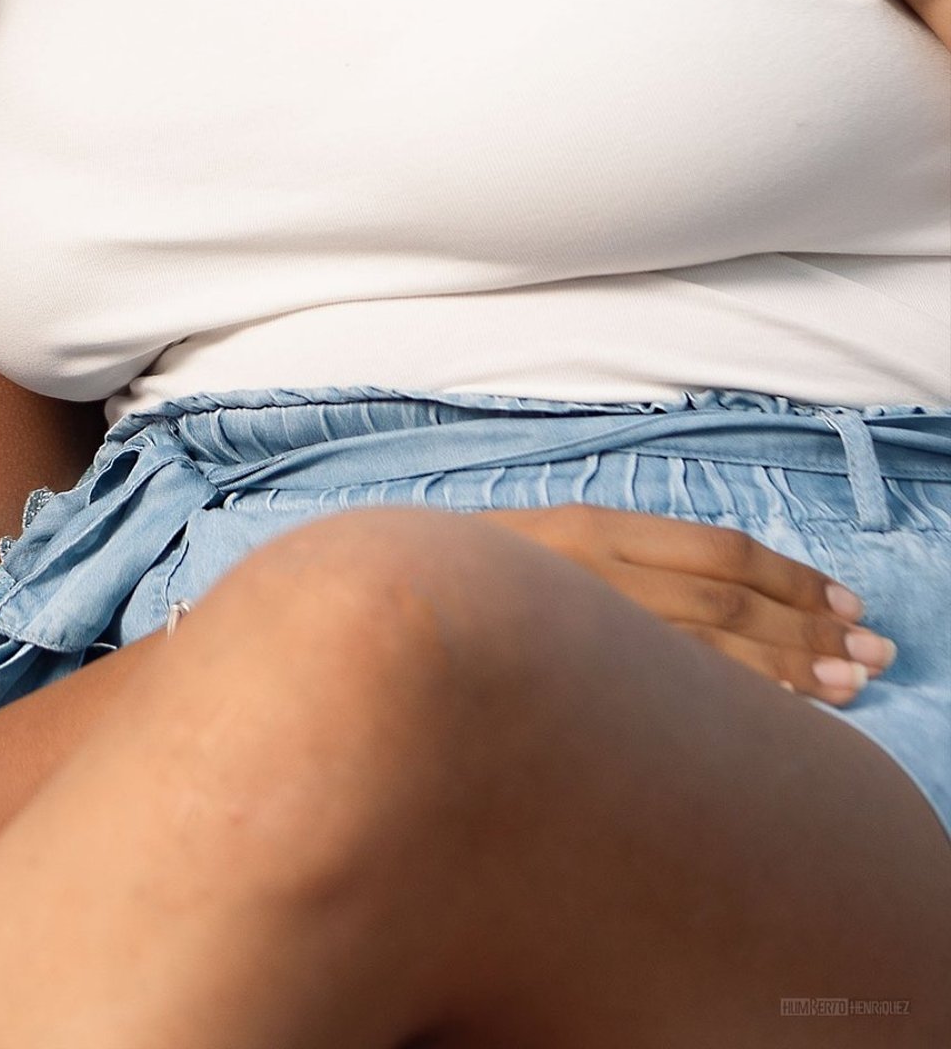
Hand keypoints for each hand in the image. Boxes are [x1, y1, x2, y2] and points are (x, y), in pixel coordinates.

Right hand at [471, 505, 895, 703]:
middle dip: (808, 628)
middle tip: (875, 653)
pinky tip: (776, 720)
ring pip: (705, 652)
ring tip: (852, 686)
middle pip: (725, 602)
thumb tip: (713, 598)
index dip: (789, 577)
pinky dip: (727, 704)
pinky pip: (663, 694)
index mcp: (590, 531)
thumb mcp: (542, 550)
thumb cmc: (465, 585)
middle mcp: (590, 573)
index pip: (715, 552)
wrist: (375, 608)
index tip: (845, 602)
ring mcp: (575, 630)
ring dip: (788, 670)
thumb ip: (616, 567)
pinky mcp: (563, 682)